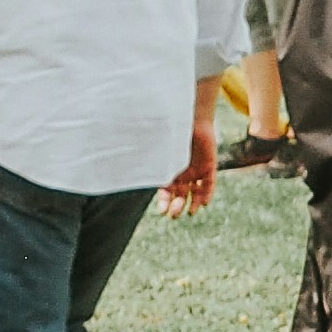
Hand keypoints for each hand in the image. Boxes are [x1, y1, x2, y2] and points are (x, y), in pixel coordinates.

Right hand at [159, 76, 219, 215]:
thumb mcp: (156, 145)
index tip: (161, 211)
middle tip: (174, 214)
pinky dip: (206, 194)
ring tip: (189, 212)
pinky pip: (209, 184)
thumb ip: (146, 155)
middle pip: (179, 196)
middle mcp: (181, 173)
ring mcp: (196, 171)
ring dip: (192, 204)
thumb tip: (122, 162)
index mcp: (167, 170)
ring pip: (194, 193)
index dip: (163, 202)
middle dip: (176, 206)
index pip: (164, 192)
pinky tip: (203, 203)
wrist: (190, 117)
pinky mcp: (209, 166)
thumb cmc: (170, 130)